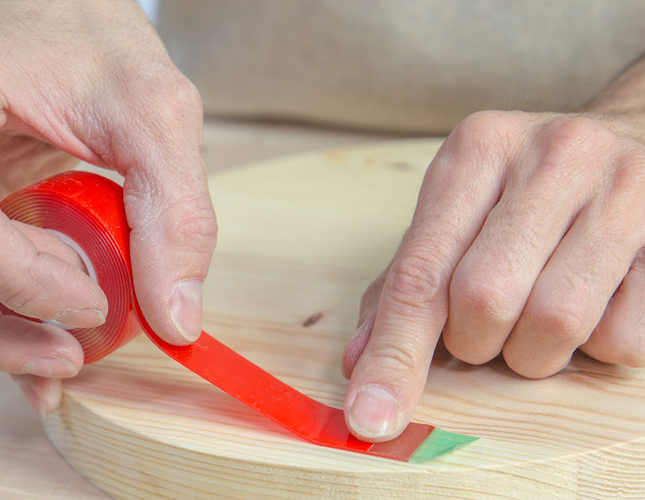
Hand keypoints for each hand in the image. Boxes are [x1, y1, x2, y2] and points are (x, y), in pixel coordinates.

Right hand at [0, 0, 215, 413]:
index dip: (30, 289)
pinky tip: (35, 332)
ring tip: (63, 346)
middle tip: (76, 354)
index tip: (98, 306)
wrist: (57, 10)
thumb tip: (174, 318)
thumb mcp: (157, 114)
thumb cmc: (94, 40)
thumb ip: (174, 214)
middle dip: (6, 332)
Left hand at [341, 110, 644, 440]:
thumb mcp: (455, 214)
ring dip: (534, 352)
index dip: (394, 353)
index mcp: (477, 151)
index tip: (370, 416)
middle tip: (484, 328)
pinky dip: (596, 346)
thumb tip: (360, 366)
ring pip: (558, 320)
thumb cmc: (526, 191)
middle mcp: (551, 157)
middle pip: (485, 298)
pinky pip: (623, 337)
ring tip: (536, 319)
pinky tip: (595, 304)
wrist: (636, 133)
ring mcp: (623, 187)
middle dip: (474, 341)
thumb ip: (404, 286)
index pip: (421, 271)